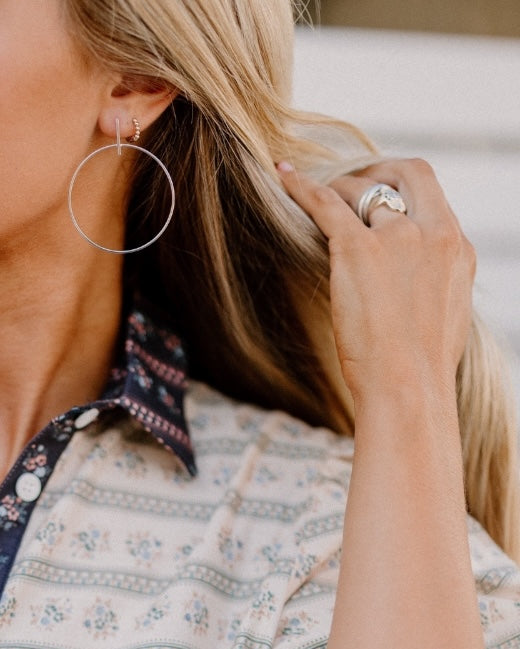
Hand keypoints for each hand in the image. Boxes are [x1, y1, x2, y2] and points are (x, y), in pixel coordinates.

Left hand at [277, 158, 475, 406]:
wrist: (408, 388)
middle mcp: (431, 233)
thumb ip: (434, 286)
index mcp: (456, 248)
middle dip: (379, 169)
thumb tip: (417, 290)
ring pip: (362, 190)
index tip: (384, 192)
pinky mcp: (357, 250)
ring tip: (316, 192)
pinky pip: (325, 205)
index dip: (404, 186)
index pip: (432, 195)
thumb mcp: (445, 317)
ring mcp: (396, 237)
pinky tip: (283, 177)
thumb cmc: (421, 371)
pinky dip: (302, 188)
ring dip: (339, 186)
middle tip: (353, 178)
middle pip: (405, 174)